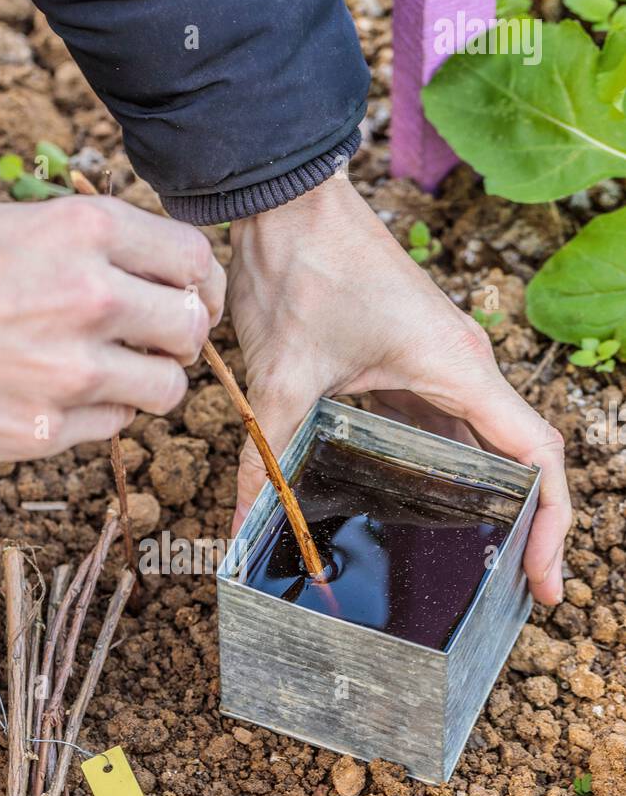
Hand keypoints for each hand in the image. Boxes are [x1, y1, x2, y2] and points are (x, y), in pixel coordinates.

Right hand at [0, 197, 224, 462]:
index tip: (190, 295)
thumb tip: (149, 264)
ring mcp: (75, 369)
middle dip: (183, 335)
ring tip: (118, 374)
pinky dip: (105, 414)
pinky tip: (68, 398)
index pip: (192, 257)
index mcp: (83, 231)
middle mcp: (92, 297)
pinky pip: (116, 424)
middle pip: (191, 326)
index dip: (200, 281)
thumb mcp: (8, 223)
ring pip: (167, 387)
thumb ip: (85, 241)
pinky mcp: (52, 427)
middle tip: (159, 341)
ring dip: (151, 381)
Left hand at [228, 175, 569, 604]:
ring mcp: (437, 364)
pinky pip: (438, 427)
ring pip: (480, 446)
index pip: (537, 457)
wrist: (286, 199)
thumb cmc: (302, 268)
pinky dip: (441, 473)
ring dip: (488, 502)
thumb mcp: (283, 376)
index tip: (543, 581)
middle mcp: (462, 368)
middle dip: (527, 527)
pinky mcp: (406, 362)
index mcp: (458, 370)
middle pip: (520, 459)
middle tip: (513, 597)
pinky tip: (417, 513)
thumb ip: (266, 456)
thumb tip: (243, 527)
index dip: (551, 523)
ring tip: (475, 568)